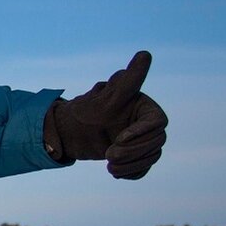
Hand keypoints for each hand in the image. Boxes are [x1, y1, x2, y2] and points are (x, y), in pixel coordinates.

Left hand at [43, 51, 167, 179]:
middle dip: (134, 151)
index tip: (120, 138)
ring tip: (109, 165)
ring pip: (151, 156)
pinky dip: (131, 172)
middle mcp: (146, 122)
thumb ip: (129, 81)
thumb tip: (145, 53)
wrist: (68, 134)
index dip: (142, 132)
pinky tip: (114, 172)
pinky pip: (143, 168)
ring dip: (132, 164)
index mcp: (144, 107)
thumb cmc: (85, 112)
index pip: (158, 123)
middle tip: (109, 155)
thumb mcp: (106, 99)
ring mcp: (141, 139)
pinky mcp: (135, 155)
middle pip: (156, 142)